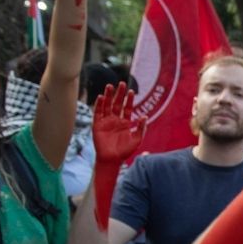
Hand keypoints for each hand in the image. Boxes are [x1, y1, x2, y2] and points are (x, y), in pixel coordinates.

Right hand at [91, 82, 141, 229]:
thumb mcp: (137, 139)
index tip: (131, 91)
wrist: (112, 159)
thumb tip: (145, 117)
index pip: (127, 108)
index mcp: (125, 123)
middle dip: (119, 94)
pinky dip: (99, 105)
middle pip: (117, 103)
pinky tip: (101, 97)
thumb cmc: (125, 151)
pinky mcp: (97, 125)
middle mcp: (115, 120)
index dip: (129, 100)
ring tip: (110, 86)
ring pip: (106, 106)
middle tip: (121, 83)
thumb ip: (141, 128)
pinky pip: (98, 113)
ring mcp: (106, 122)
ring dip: (108, 96)